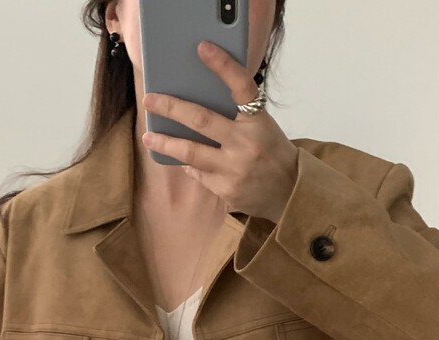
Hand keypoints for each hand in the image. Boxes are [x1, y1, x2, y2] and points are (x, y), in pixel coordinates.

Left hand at [141, 40, 298, 224]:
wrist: (290, 193)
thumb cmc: (272, 154)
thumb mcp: (262, 128)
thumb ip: (237, 116)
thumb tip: (197, 105)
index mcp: (259, 121)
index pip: (241, 86)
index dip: (223, 65)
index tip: (202, 48)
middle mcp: (246, 144)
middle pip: (201, 120)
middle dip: (171, 108)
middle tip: (150, 100)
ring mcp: (235, 170)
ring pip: (191, 153)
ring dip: (166, 143)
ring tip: (148, 137)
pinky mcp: (227, 191)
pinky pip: (198, 175)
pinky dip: (188, 165)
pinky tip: (181, 160)